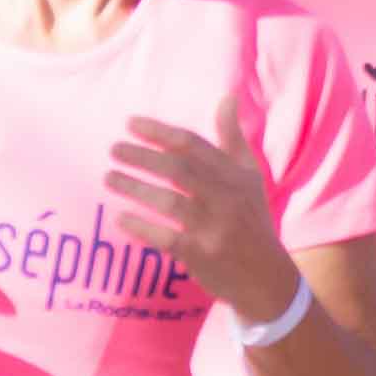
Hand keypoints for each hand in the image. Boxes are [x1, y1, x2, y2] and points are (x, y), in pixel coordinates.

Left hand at [108, 107, 294, 325]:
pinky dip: (142, 227)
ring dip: (135, 188)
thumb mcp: (250, 178)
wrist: (267, 278)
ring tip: (108, 178)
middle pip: (179, 169)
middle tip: (113, 150)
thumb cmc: (252, 221)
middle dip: (142, 157)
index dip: (159, 132)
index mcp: (236, 175)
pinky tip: (119, 218)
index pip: (193, 145)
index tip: (130, 124)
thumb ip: (233, 139)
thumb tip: (228, 97)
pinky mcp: (203, 256)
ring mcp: (215, 228)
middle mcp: (227, 198)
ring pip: (171, 202)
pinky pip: (167, 238)